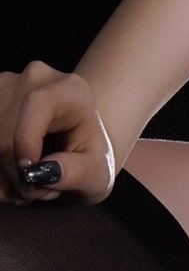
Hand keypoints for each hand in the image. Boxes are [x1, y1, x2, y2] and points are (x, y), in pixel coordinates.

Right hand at [0, 61, 118, 204]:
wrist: (72, 142)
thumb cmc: (87, 157)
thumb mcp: (97, 174)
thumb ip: (78, 173)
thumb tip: (44, 172)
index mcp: (70, 90)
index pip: (38, 102)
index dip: (26, 140)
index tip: (30, 174)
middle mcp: (34, 80)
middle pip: (6, 137)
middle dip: (18, 176)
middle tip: (40, 190)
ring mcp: (4, 88)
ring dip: (2, 176)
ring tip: (28, 180)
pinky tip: (10, 173)